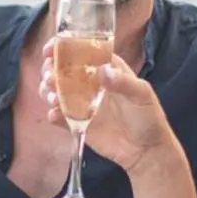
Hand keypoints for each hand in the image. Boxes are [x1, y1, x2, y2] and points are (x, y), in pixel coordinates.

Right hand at [40, 42, 174, 173]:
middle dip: (51, 70)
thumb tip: (103, 70)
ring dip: (48, 91)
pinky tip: (55, 115)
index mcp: (106, 68)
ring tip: (52, 97)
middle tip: (50, 77)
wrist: (146, 150)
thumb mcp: (141, 95)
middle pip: (63, 69)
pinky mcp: (78, 122)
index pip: (82, 51)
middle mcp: (91, 83)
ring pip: (57, 91)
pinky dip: (53, 114)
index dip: (63, 47)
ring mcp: (82, 103)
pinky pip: (60, 116)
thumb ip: (123, 82)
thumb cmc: (148, 117)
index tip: (50, 49)